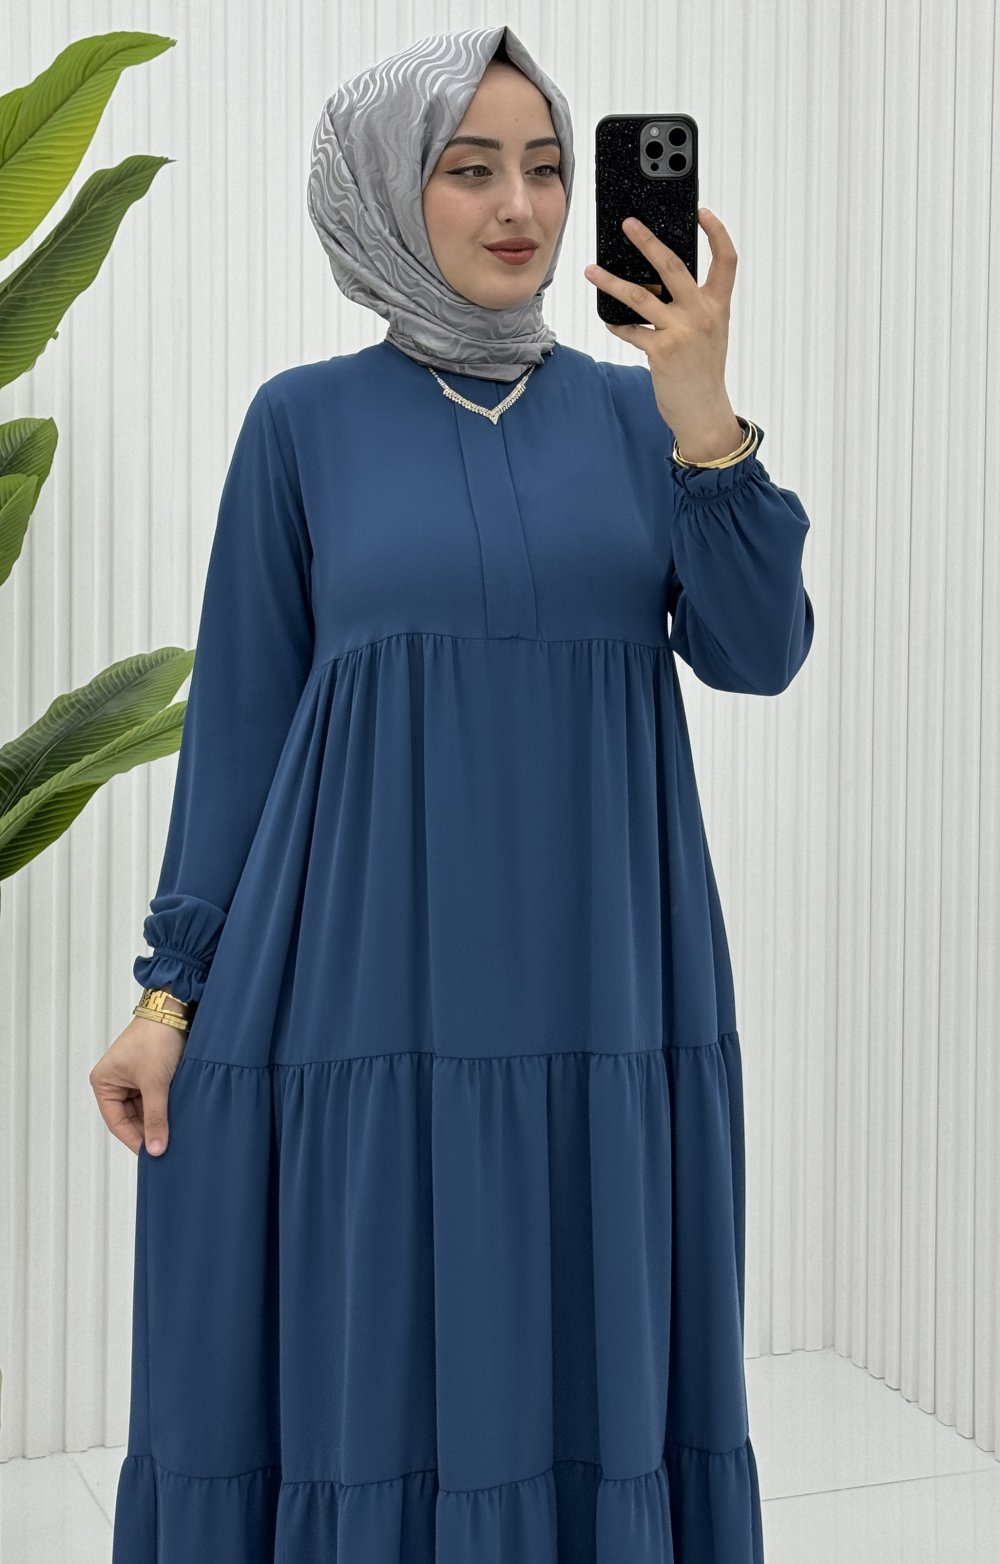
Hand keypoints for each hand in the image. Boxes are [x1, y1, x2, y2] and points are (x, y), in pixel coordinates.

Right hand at [90, 1015, 186, 1156]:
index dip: (134, 1140)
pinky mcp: (150, 1074)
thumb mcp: (154, 1083)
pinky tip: (177, 1118)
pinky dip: (165, 1108)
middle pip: (130, 1118)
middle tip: (166, 1148)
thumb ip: (156, 1118)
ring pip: (144, 1110)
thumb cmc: (156, 1039)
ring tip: (174, 1134)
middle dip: (148, 1130)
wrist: (176, 1012)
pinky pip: (155, 1099)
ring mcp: (133, 1078)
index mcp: (104, 1082)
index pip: (116, 1122)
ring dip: (158, 1119)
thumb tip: (156, 1150)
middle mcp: (115, 1081)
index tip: (152, 1155)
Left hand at [584, 209, 740, 449]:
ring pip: (639, 296)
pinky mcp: (661, 351)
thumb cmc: (703, 370)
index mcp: (717, 305)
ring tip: (591, 270)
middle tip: (628, 224)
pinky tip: (610, 320)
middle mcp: (701, 314)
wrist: (704, 411)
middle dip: (647, 241)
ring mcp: (681, 331)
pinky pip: (631, 330)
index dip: (716, 232)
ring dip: (611, 281)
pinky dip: (617, 324)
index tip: (701, 212)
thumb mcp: (709, 332)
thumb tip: (657, 283)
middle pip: (672, 265)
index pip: (726, 260)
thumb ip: (692, 306)